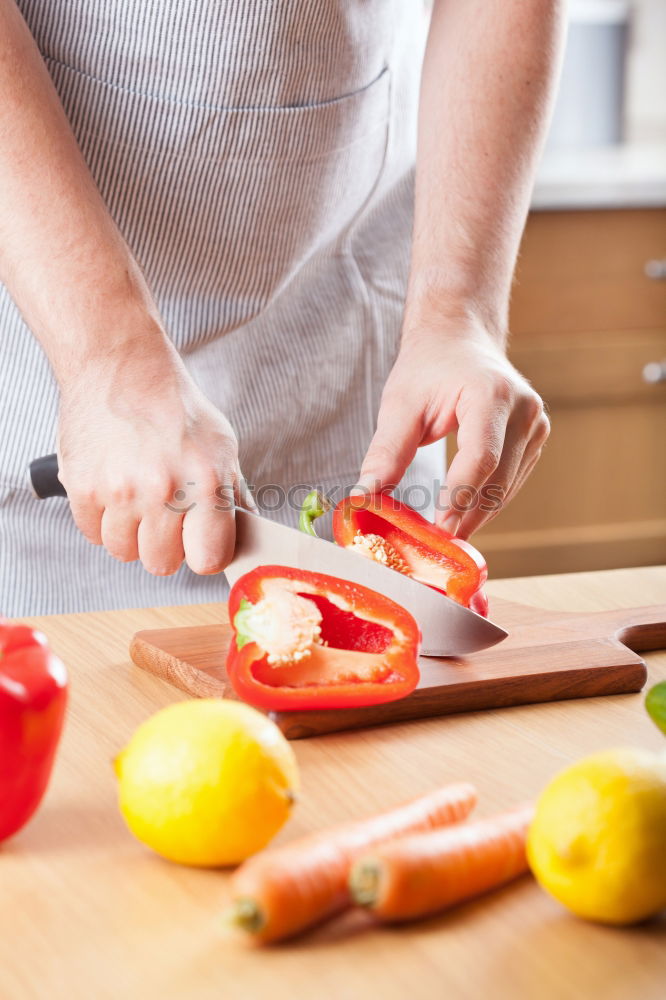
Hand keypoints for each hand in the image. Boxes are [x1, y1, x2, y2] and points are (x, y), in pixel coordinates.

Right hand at [57, 335, 250, 575]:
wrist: (122, 366)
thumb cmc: (175, 406)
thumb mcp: (221, 446)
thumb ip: (232, 494)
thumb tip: (245, 533)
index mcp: (206, 483)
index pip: (208, 559)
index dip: (204, 553)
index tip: (199, 543)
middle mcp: (163, 491)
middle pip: (161, 563)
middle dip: (165, 547)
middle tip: (164, 518)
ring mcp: (119, 492)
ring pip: (124, 552)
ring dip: (131, 535)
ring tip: (137, 501)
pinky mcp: (83, 488)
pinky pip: (92, 534)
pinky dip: (102, 521)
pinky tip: (114, 492)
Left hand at [357, 317, 549, 538]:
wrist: (460, 338)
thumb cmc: (429, 367)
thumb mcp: (400, 404)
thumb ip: (385, 452)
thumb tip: (364, 497)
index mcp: (492, 394)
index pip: (481, 458)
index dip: (459, 497)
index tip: (436, 528)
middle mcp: (525, 410)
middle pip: (498, 480)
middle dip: (466, 516)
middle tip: (436, 548)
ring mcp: (537, 425)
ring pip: (507, 488)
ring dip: (476, 516)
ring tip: (444, 540)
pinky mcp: (535, 439)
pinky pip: (511, 483)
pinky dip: (486, 503)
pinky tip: (461, 518)